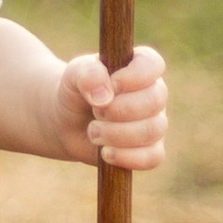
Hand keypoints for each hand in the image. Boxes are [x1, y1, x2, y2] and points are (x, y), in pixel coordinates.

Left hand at [54, 46, 167, 170]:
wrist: (67, 122)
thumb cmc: (76, 91)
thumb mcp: (75, 75)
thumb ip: (88, 74)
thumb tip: (105, 96)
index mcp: (140, 66)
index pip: (153, 64)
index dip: (134, 77)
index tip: (112, 85)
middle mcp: (153, 93)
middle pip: (154, 101)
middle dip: (119, 109)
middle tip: (95, 112)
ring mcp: (155, 122)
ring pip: (152, 131)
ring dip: (117, 134)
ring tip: (93, 132)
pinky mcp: (150, 150)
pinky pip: (153, 157)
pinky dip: (127, 157)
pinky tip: (105, 153)